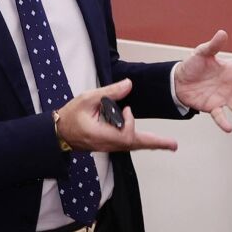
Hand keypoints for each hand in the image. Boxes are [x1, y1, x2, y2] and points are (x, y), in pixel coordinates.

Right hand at [54, 80, 179, 153]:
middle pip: (134, 145)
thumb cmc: (71, 116)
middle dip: (155, 143)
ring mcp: (109, 146)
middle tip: (173, 145)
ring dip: (151, 144)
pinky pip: (128, 145)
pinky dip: (141, 142)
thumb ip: (109, 92)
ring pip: (132, 146)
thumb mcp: (87, 99)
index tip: (126, 109)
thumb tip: (128, 85)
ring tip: (169, 144)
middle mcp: (107, 144)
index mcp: (101, 134)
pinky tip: (153, 142)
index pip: (124, 135)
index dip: (129, 122)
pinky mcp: (109, 145)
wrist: (58, 132)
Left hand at [174, 30, 231, 133]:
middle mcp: (231, 85)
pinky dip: (224, 122)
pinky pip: (220, 116)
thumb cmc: (192, 65)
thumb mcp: (202, 52)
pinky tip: (229, 129)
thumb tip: (222, 33)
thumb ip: (213, 45)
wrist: (177, 80)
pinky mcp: (213, 107)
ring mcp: (223, 97)